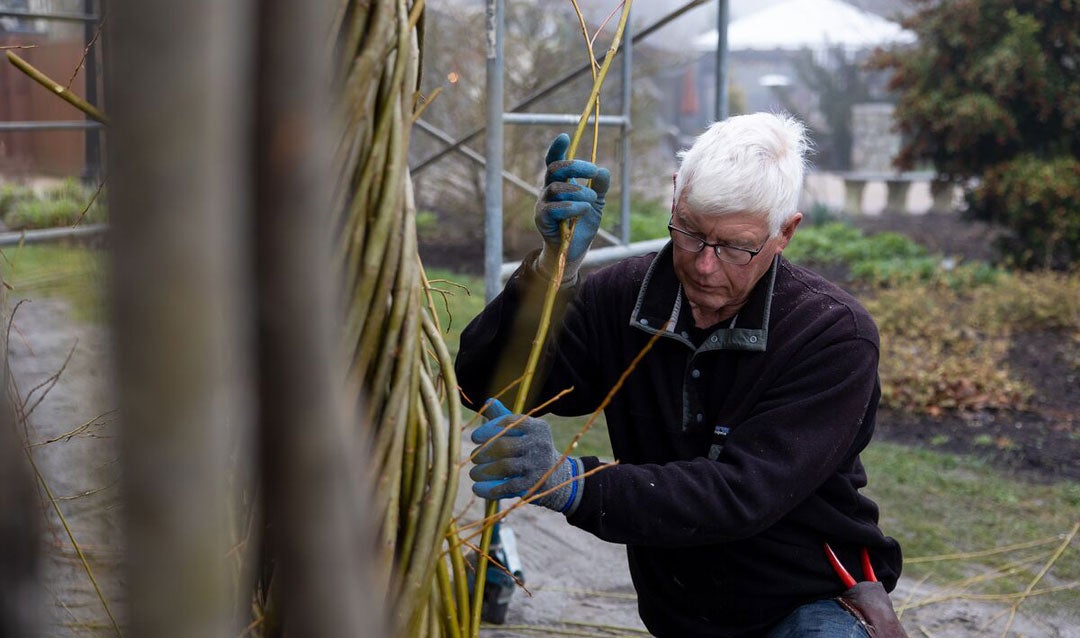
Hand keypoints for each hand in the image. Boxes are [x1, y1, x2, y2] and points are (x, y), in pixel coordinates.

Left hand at [469, 398, 583, 514]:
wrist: (557, 476)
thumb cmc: (531, 448)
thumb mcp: (523, 432)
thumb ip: (504, 417)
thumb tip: (488, 401)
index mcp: (536, 427)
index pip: (510, 422)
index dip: (489, 429)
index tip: (475, 437)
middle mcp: (540, 444)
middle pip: (504, 446)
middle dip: (484, 452)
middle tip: (474, 458)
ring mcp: (538, 465)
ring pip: (505, 467)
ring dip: (484, 471)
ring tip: (474, 474)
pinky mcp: (535, 484)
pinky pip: (509, 486)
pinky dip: (491, 488)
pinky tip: (478, 489)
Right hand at [534, 134, 610, 279]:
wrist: (574, 251)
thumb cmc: (581, 224)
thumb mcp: (596, 202)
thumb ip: (600, 186)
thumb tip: (602, 171)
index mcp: (560, 183)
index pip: (554, 161)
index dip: (557, 149)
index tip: (565, 136)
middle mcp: (548, 191)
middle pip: (554, 169)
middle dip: (574, 166)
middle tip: (593, 170)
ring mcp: (543, 205)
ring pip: (556, 188)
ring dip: (578, 191)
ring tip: (591, 201)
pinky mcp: (542, 220)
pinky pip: (553, 208)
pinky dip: (572, 207)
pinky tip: (583, 211)